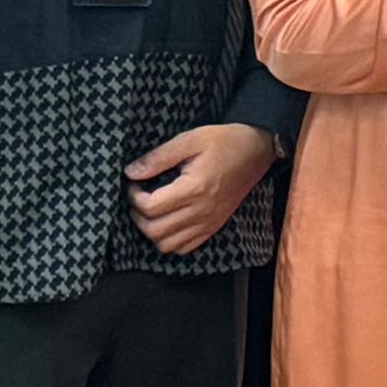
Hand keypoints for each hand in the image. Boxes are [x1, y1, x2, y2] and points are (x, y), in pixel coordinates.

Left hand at [127, 122, 279, 256]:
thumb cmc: (224, 141)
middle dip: (138, 216)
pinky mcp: (214, 226)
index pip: (150, 207)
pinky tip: (168, 222)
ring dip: (152, 231)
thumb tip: (130, 172)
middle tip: (139, 198)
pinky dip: (170, 240)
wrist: (256, 150)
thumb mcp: (189, 139)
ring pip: (168, 245)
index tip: (134, 184)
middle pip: (155, 231)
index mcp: (195, 188)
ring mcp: (209, 222)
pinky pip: (185, 248)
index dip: (133, 197)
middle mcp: (202, 211)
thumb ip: (158, 157)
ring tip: (151, 211)